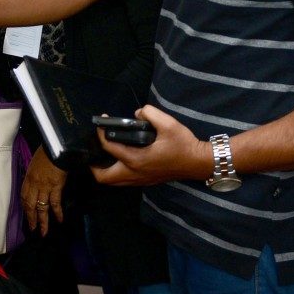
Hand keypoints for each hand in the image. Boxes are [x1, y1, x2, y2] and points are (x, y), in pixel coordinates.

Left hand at [21, 148, 66, 235]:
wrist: (57, 148)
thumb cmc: (46, 152)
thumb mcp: (35, 163)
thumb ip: (34, 174)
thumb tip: (36, 182)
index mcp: (28, 178)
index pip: (24, 196)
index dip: (25, 208)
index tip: (27, 215)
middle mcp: (34, 184)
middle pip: (30, 205)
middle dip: (31, 219)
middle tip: (33, 229)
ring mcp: (44, 187)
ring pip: (41, 208)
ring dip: (43, 221)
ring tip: (43, 232)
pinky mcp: (56, 187)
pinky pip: (55, 203)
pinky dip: (57, 212)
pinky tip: (60, 220)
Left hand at [90, 105, 208, 186]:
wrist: (199, 163)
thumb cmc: (184, 145)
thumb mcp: (169, 124)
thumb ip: (151, 113)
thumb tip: (137, 112)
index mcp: (137, 159)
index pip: (110, 148)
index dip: (101, 135)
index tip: (101, 124)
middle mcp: (135, 173)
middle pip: (104, 177)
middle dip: (94, 164)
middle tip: (94, 149)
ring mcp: (140, 180)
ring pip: (113, 181)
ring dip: (104, 170)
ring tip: (103, 155)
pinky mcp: (146, 181)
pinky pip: (123, 181)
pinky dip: (115, 173)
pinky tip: (118, 159)